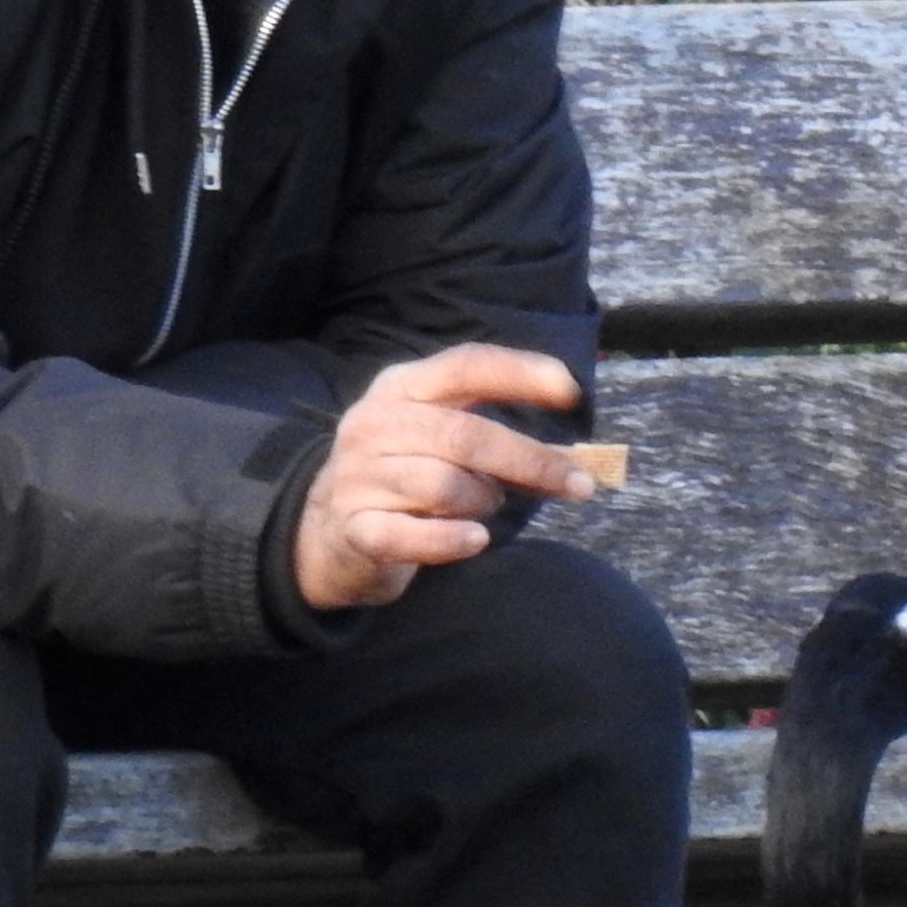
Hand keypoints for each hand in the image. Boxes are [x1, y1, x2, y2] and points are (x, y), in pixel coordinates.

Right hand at [293, 345, 593, 610]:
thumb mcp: (440, 441)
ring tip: (484, 509)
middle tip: (580, 485)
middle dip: (532, 460)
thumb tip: (571, 459)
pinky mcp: (355, 528)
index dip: (520, 373)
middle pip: (466, 434)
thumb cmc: (404, 476)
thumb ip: (495, 439)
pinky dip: (450, 539)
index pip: (465, 366)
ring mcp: (358, 477)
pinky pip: (410, 535)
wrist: (325, 532)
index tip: (570, 392)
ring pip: (444, 485)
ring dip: (483, 501)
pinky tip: (476, 540)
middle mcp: (374, 424)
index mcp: (401, 388)